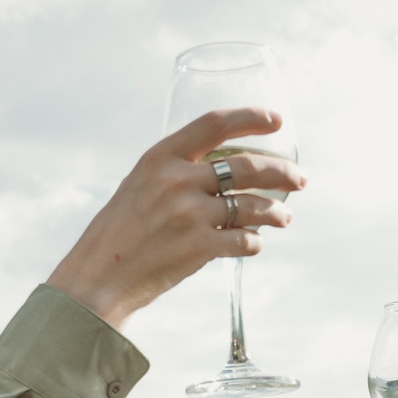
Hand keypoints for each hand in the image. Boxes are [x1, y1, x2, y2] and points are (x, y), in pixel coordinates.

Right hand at [46, 110, 305, 330]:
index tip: (277, 121)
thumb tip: (222, 173)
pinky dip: (254, 243)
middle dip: (283, 172)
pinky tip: (254, 244)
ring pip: (253, 205)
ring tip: (284, 218)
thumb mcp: (138, 187)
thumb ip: (174, 174)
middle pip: (247, 165)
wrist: (98, 278)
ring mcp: (189, 214)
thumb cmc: (117, 235)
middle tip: (300, 179)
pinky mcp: (199, 248)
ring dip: (276, 212)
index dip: (252, 118)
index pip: (215, 123)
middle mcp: (177, 180)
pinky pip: (244, 240)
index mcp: (160, 157)